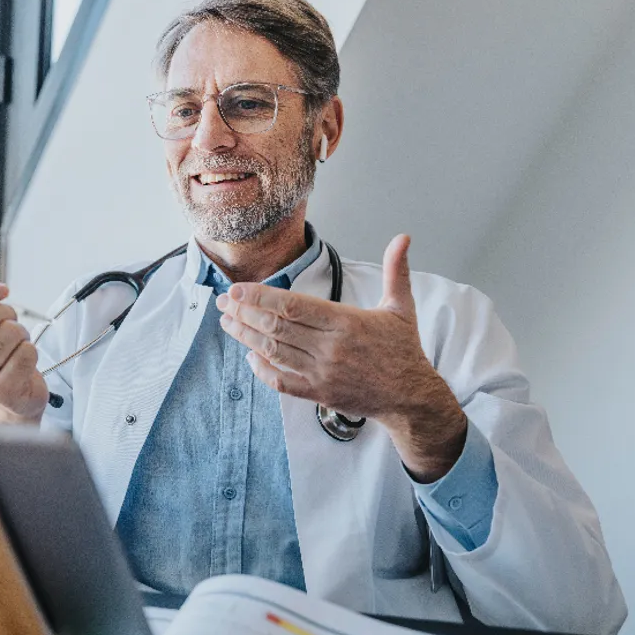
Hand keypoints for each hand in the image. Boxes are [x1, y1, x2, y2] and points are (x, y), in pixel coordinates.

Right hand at [0, 259, 47, 424]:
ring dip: (20, 333)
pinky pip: (26, 352)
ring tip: (14, 346)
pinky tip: (21, 362)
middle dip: (7, 313)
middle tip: (8, 325)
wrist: (5, 400)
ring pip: (10, 332)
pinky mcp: (0, 392)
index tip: (1, 290)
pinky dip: (31, 351)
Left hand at [216, 235, 466, 481]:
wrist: (411, 397)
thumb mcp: (402, 306)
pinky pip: (282, 383)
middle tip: (223, 303)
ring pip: (274, 353)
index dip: (259, 297)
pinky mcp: (319, 393)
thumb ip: (396, 270)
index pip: (292, 305)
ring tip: (227, 323)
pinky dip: (262, 371)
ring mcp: (322, 373)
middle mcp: (330, 347)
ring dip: (246, 338)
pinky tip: (250, 358)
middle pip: (276, 327)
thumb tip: (403, 237)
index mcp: (345, 322)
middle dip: (243, 313)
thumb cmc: (403, 350)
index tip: (236, 290)